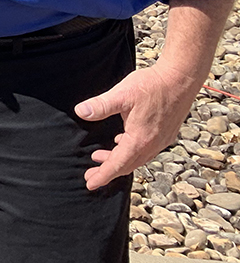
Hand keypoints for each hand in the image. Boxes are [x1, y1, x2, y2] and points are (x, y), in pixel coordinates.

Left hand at [74, 60, 202, 190]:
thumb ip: (100, 105)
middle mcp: (153, 144)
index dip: (103, 175)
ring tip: (100, 159)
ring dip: (119, 160)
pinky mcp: (166, 133)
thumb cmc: (152, 85)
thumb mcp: (121, 94)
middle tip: (91, 176)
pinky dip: (130, 152)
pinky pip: (146, 150)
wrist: (181, 78)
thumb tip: (80, 112)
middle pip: (128, 165)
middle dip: (108, 172)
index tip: (90, 184)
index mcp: (141, 139)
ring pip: (137, 158)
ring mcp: (161, 140)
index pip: (118, 164)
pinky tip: (121, 142)